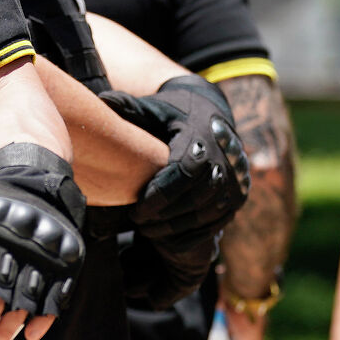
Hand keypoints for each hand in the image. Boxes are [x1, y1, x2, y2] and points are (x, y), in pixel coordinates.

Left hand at [104, 77, 249, 232]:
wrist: (211, 113)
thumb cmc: (172, 112)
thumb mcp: (153, 107)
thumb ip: (129, 107)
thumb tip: (101, 101)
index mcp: (202, 136)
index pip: (183, 172)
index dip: (160, 194)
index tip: (135, 209)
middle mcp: (225, 159)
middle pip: (197, 196)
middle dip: (166, 215)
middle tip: (138, 223)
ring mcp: (235, 179)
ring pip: (209, 213)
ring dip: (178, 227)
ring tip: (148, 231)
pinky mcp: (238, 195)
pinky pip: (218, 221)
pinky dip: (194, 233)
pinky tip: (168, 239)